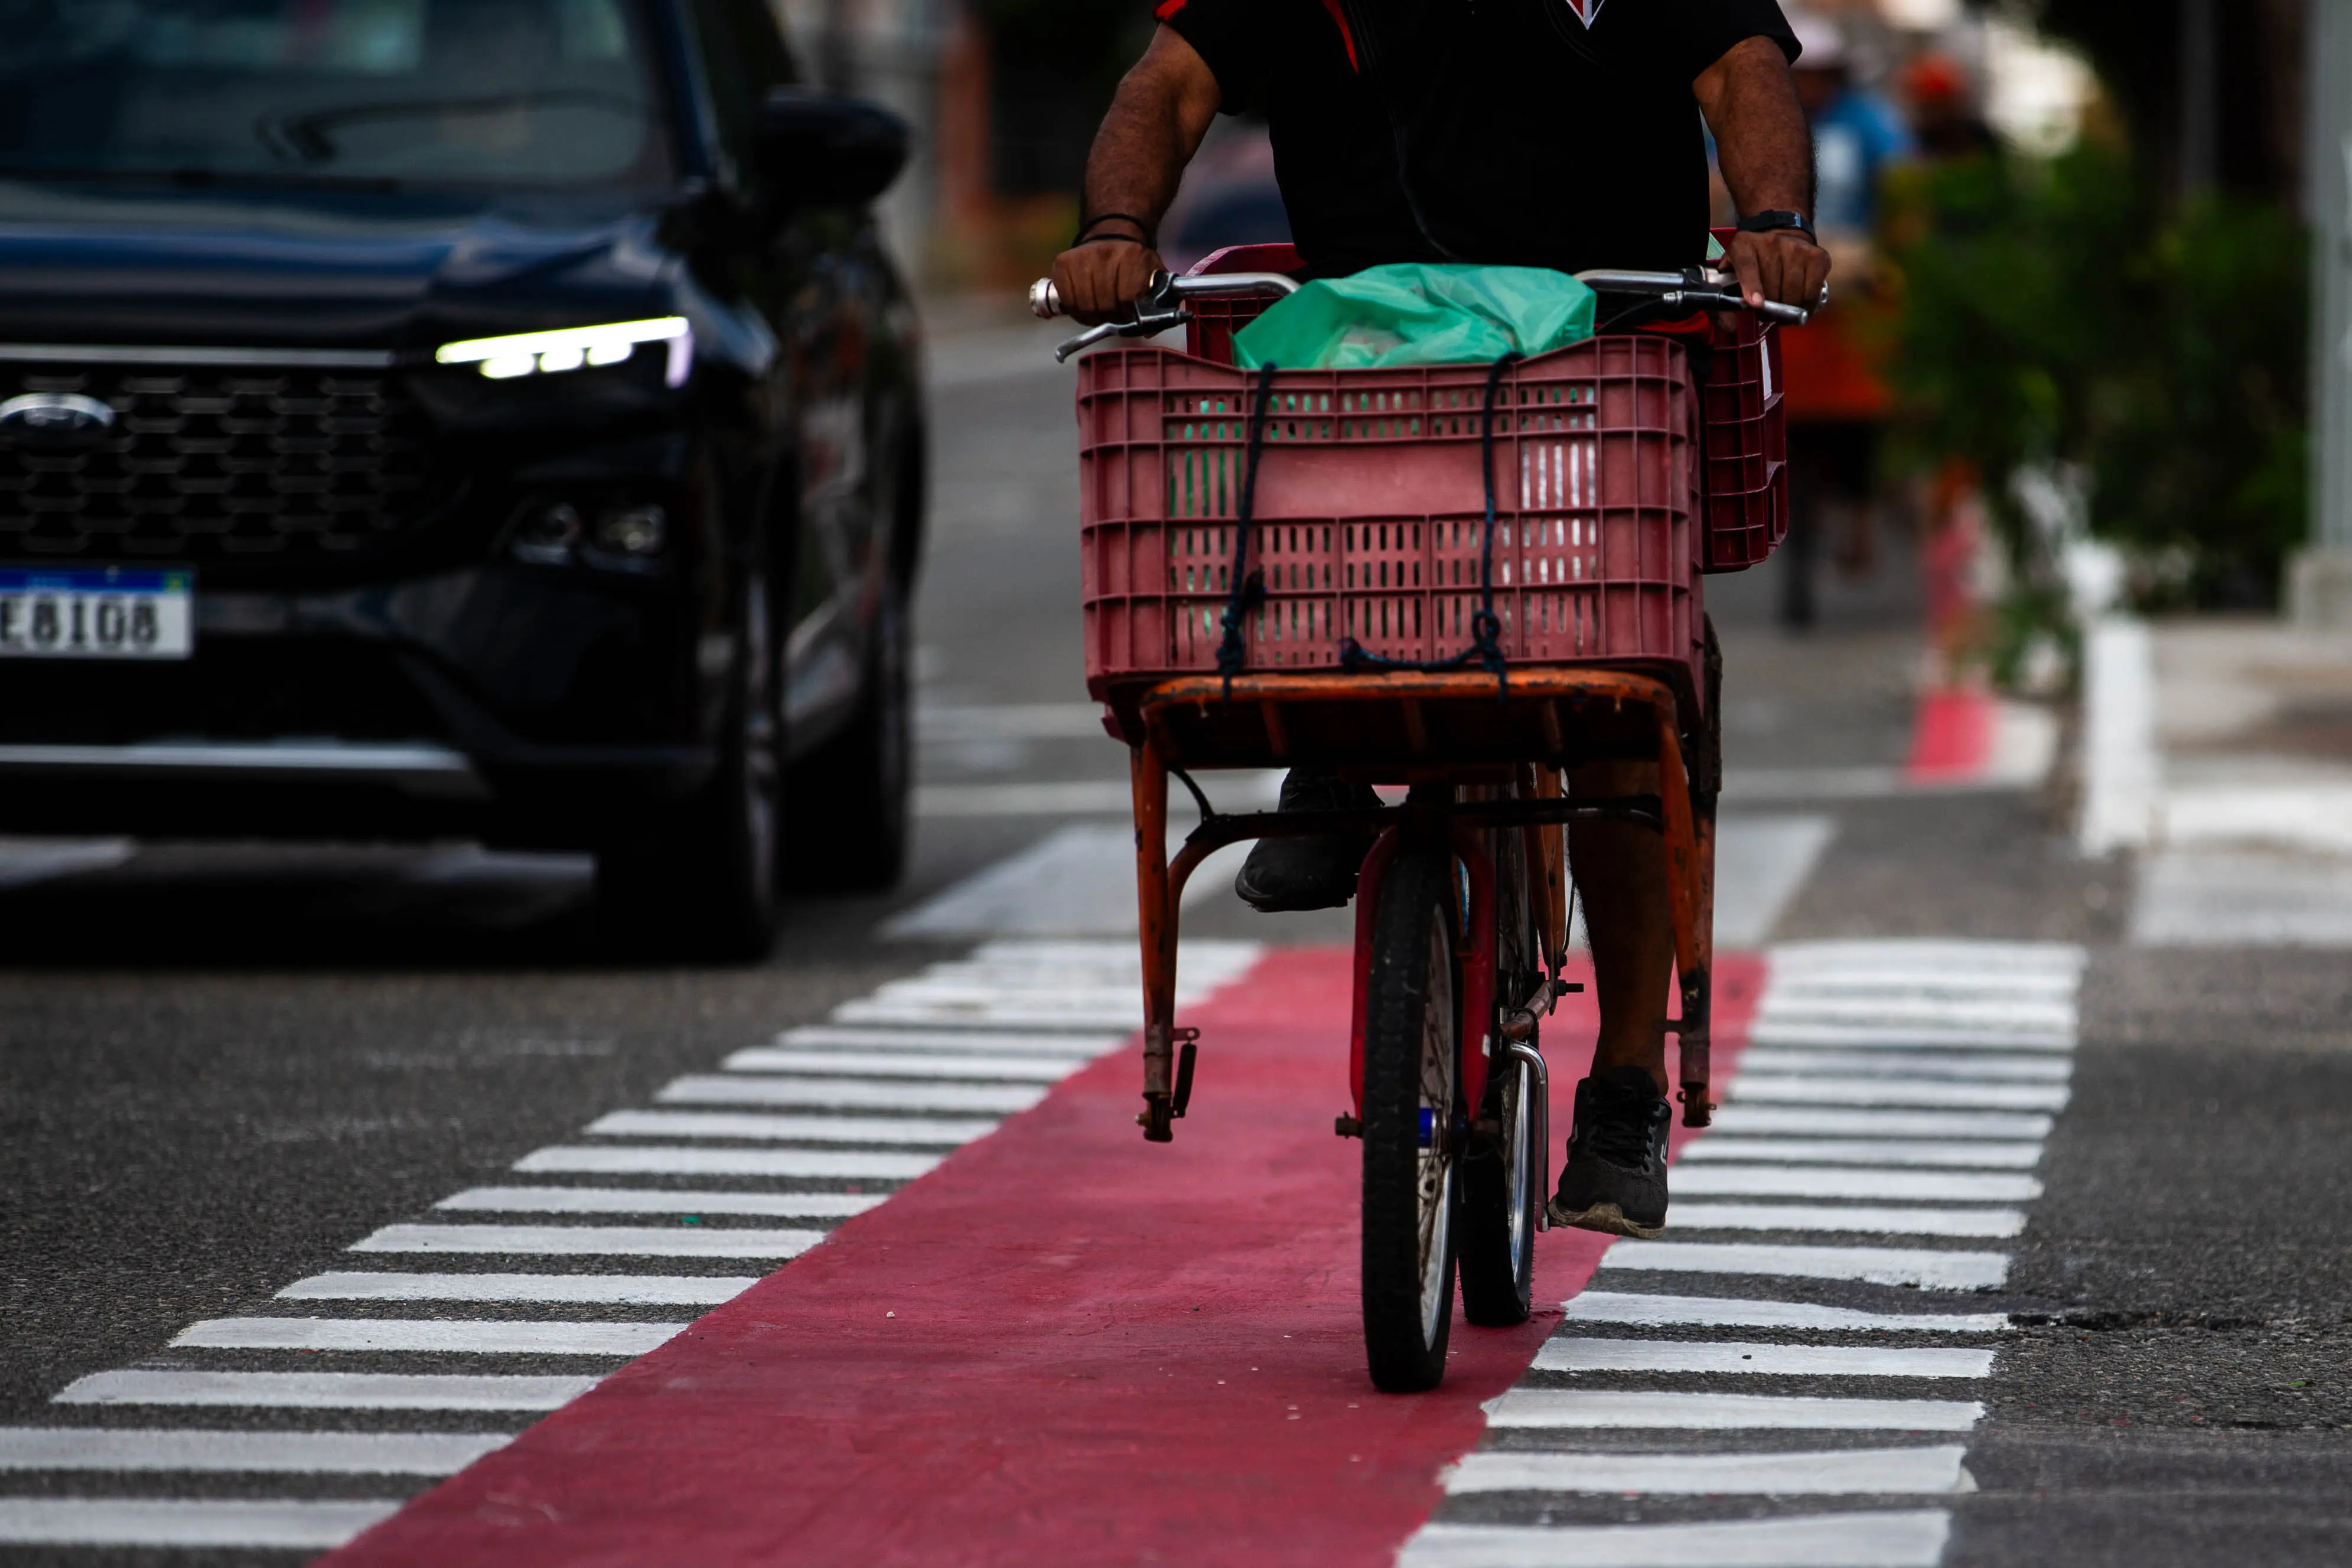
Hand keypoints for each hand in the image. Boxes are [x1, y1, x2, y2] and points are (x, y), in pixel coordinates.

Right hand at [1049, 237, 1163, 325]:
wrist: (1111, 237)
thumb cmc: (1133, 262)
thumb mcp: (1153, 274)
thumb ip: (1157, 301)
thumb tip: (1148, 332)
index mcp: (1131, 256)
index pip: (1127, 298)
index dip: (1127, 313)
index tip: (1127, 314)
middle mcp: (1104, 254)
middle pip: (1104, 304)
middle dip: (1109, 317)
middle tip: (1111, 316)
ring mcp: (1081, 258)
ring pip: (1084, 305)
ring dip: (1091, 317)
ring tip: (1097, 314)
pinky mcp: (1063, 263)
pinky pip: (1067, 298)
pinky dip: (1074, 309)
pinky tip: (1082, 306)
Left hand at [1723, 228, 1830, 311]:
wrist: (1782, 236)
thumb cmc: (1754, 261)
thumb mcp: (1732, 272)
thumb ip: (1725, 298)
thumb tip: (1729, 326)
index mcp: (1744, 245)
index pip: (1747, 266)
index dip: (1752, 286)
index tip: (1756, 304)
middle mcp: (1772, 243)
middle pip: (1772, 288)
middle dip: (1769, 309)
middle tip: (1767, 313)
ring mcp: (1797, 248)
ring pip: (1793, 293)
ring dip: (1788, 309)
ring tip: (1783, 308)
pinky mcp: (1818, 257)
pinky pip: (1812, 292)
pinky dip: (1807, 304)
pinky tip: (1799, 303)